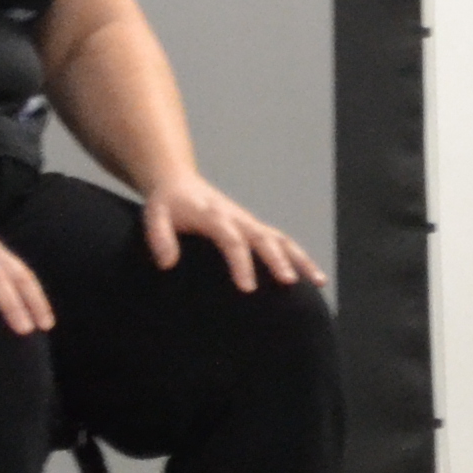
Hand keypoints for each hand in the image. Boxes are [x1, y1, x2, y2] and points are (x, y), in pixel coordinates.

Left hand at [136, 175, 325, 292]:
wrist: (180, 183)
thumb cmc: (168, 204)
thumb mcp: (153, 215)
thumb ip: (159, 238)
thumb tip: (168, 265)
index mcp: (215, 216)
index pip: (232, 240)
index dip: (241, 263)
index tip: (248, 289)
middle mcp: (238, 219)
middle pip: (264, 238)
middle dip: (278, 260)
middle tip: (289, 282)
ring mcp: (251, 223)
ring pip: (282, 240)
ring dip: (301, 260)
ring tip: (319, 282)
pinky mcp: (257, 229)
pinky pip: (284, 243)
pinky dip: (301, 259)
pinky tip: (315, 279)